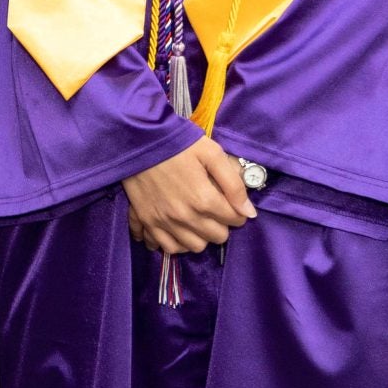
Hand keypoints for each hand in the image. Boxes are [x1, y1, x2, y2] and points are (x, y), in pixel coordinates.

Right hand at [120, 136, 255, 253]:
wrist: (138, 140)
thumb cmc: (178, 144)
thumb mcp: (212, 154)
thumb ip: (233, 184)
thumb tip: (248, 212)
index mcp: (204, 199)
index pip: (236, 220)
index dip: (237, 211)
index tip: (230, 202)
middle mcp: (185, 217)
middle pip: (217, 237)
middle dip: (222, 224)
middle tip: (215, 209)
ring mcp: (165, 222)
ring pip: (194, 247)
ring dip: (201, 236)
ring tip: (198, 220)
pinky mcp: (148, 221)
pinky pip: (167, 247)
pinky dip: (176, 243)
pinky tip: (179, 231)